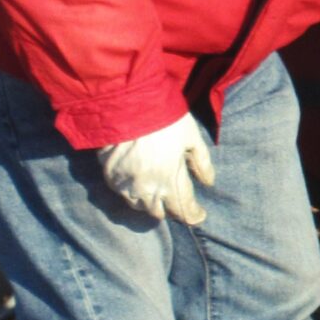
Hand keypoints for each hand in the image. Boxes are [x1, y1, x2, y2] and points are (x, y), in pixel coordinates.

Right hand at [99, 114, 215, 224]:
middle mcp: (148, 189)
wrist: (126, 104)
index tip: (199, 214)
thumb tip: (209, 183)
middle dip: (170, 208)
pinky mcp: (110, 178)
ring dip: (150, 202)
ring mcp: (126, 186)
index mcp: (171, 180)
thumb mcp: (191, 137)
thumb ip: (201, 162)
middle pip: (160, 213)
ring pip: (140, 207)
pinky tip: (137, 181)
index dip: (193, 214)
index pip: (184, 209)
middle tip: (176, 198)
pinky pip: (123, 194)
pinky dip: (132, 193)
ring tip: (157, 191)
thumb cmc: (164, 118)